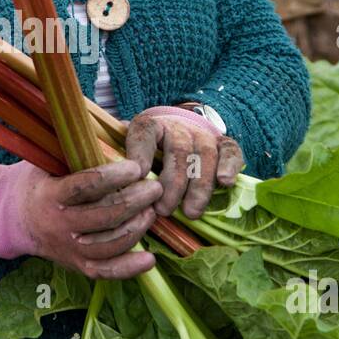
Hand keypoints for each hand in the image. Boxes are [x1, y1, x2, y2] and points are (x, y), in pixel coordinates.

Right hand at [0, 158, 162, 278]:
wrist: (15, 219)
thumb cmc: (41, 182)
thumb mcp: (50, 160)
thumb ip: (81, 147)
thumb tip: (122, 125)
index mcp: (51, 195)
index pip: (85, 186)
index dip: (114, 177)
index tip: (136, 166)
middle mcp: (59, 224)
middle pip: (104, 216)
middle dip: (135, 200)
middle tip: (155, 187)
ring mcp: (68, 248)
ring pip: (109, 244)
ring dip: (137, 227)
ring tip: (152, 211)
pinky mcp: (77, 265)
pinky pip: (105, 271)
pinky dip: (129, 268)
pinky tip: (150, 258)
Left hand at [124, 105, 243, 220]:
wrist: (177, 131)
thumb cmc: (148, 152)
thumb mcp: (129, 152)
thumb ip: (119, 161)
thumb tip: (108, 177)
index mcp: (150, 125)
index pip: (144, 133)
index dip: (141, 152)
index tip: (139, 174)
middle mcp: (178, 127)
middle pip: (178, 150)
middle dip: (172, 183)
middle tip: (163, 210)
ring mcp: (202, 134)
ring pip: (204, 155)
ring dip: (198, 186)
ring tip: (190, 213)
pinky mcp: (223, 144)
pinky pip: (230, 150)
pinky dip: (229, 165)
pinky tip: (225, 183)